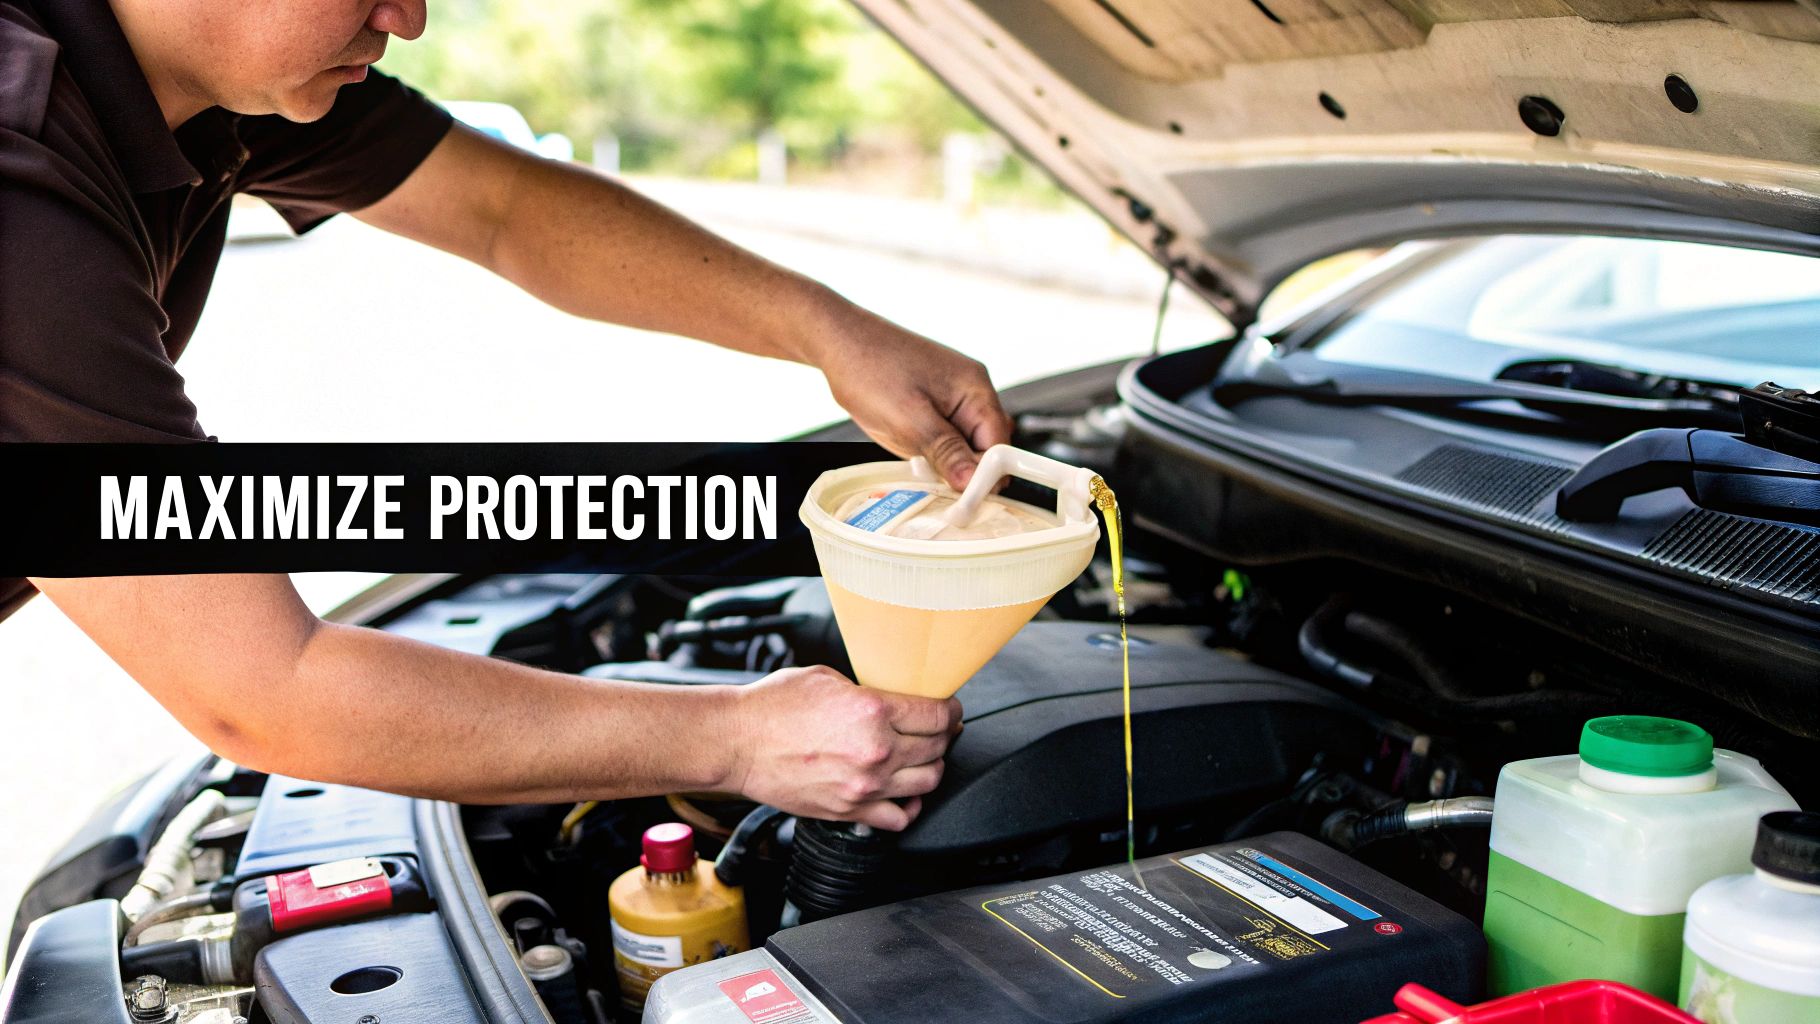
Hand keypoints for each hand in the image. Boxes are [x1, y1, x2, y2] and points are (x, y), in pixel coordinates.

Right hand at [723, 666, 962, 829]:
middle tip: (937, 730)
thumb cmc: (773, 708)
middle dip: (943, 736)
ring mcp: (865, 785)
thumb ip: (869, 693)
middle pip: (937, 748)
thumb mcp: (828, 679)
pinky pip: (899, 818)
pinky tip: (903, 794)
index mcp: (873, 711)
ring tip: (921, 759)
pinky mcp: (849, 809)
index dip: (950, 711)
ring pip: (928, 782)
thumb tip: (895, 700)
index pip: (938, 715)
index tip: (949, 710)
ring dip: (931, 768)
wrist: (738, 743)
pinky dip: (909, 807)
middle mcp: (876, 751)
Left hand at [813, 304, 1012, 489]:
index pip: (1000, 446)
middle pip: (983, 450)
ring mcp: (951, 399)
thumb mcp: (910, 419)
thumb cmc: (869, 366)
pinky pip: (942, 439)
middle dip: (960, 469)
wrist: (837, 341)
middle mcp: (970, 393)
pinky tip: (906, 446)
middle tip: (930, 473)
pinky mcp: (932, 405)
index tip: (965, 500)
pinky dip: (928, 452)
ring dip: (940, 461)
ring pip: (961, 448)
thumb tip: (974, 483)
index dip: (985, 477)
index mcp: (975, 390)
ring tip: (911, 451)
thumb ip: (947, 452)